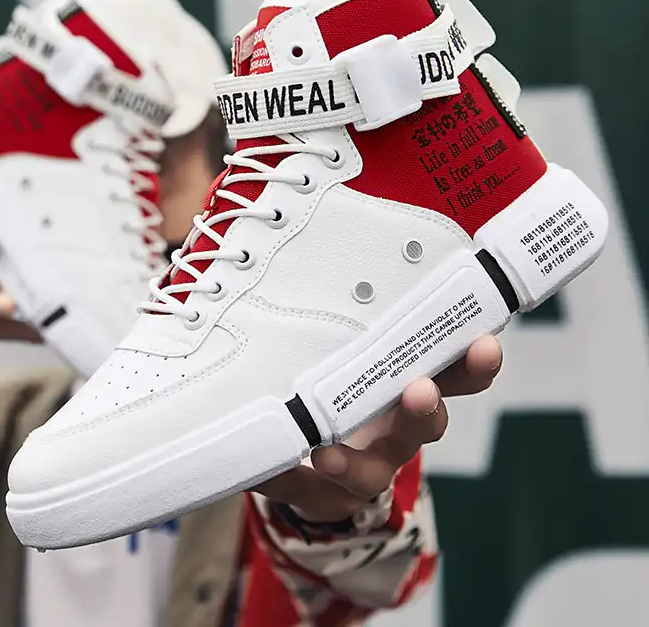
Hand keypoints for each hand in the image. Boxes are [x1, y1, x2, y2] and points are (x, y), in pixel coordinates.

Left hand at [254, 335, 501, 522]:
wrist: (323, 457)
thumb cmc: (348, 383)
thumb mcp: (357, 343)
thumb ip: (356, 313)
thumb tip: (337, 259)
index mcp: (411, 384)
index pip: (454, 373)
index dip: (473, 363)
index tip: (484, 343)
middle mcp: (398, 430)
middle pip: (425, 424)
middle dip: (424, 408)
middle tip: (419, 390)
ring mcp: (369, 467)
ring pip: (376, 470)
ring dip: (354, 462)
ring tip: (327, 455)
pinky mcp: (331, 494)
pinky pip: (310, 493)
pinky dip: (289, 480)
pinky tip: (269, 471)